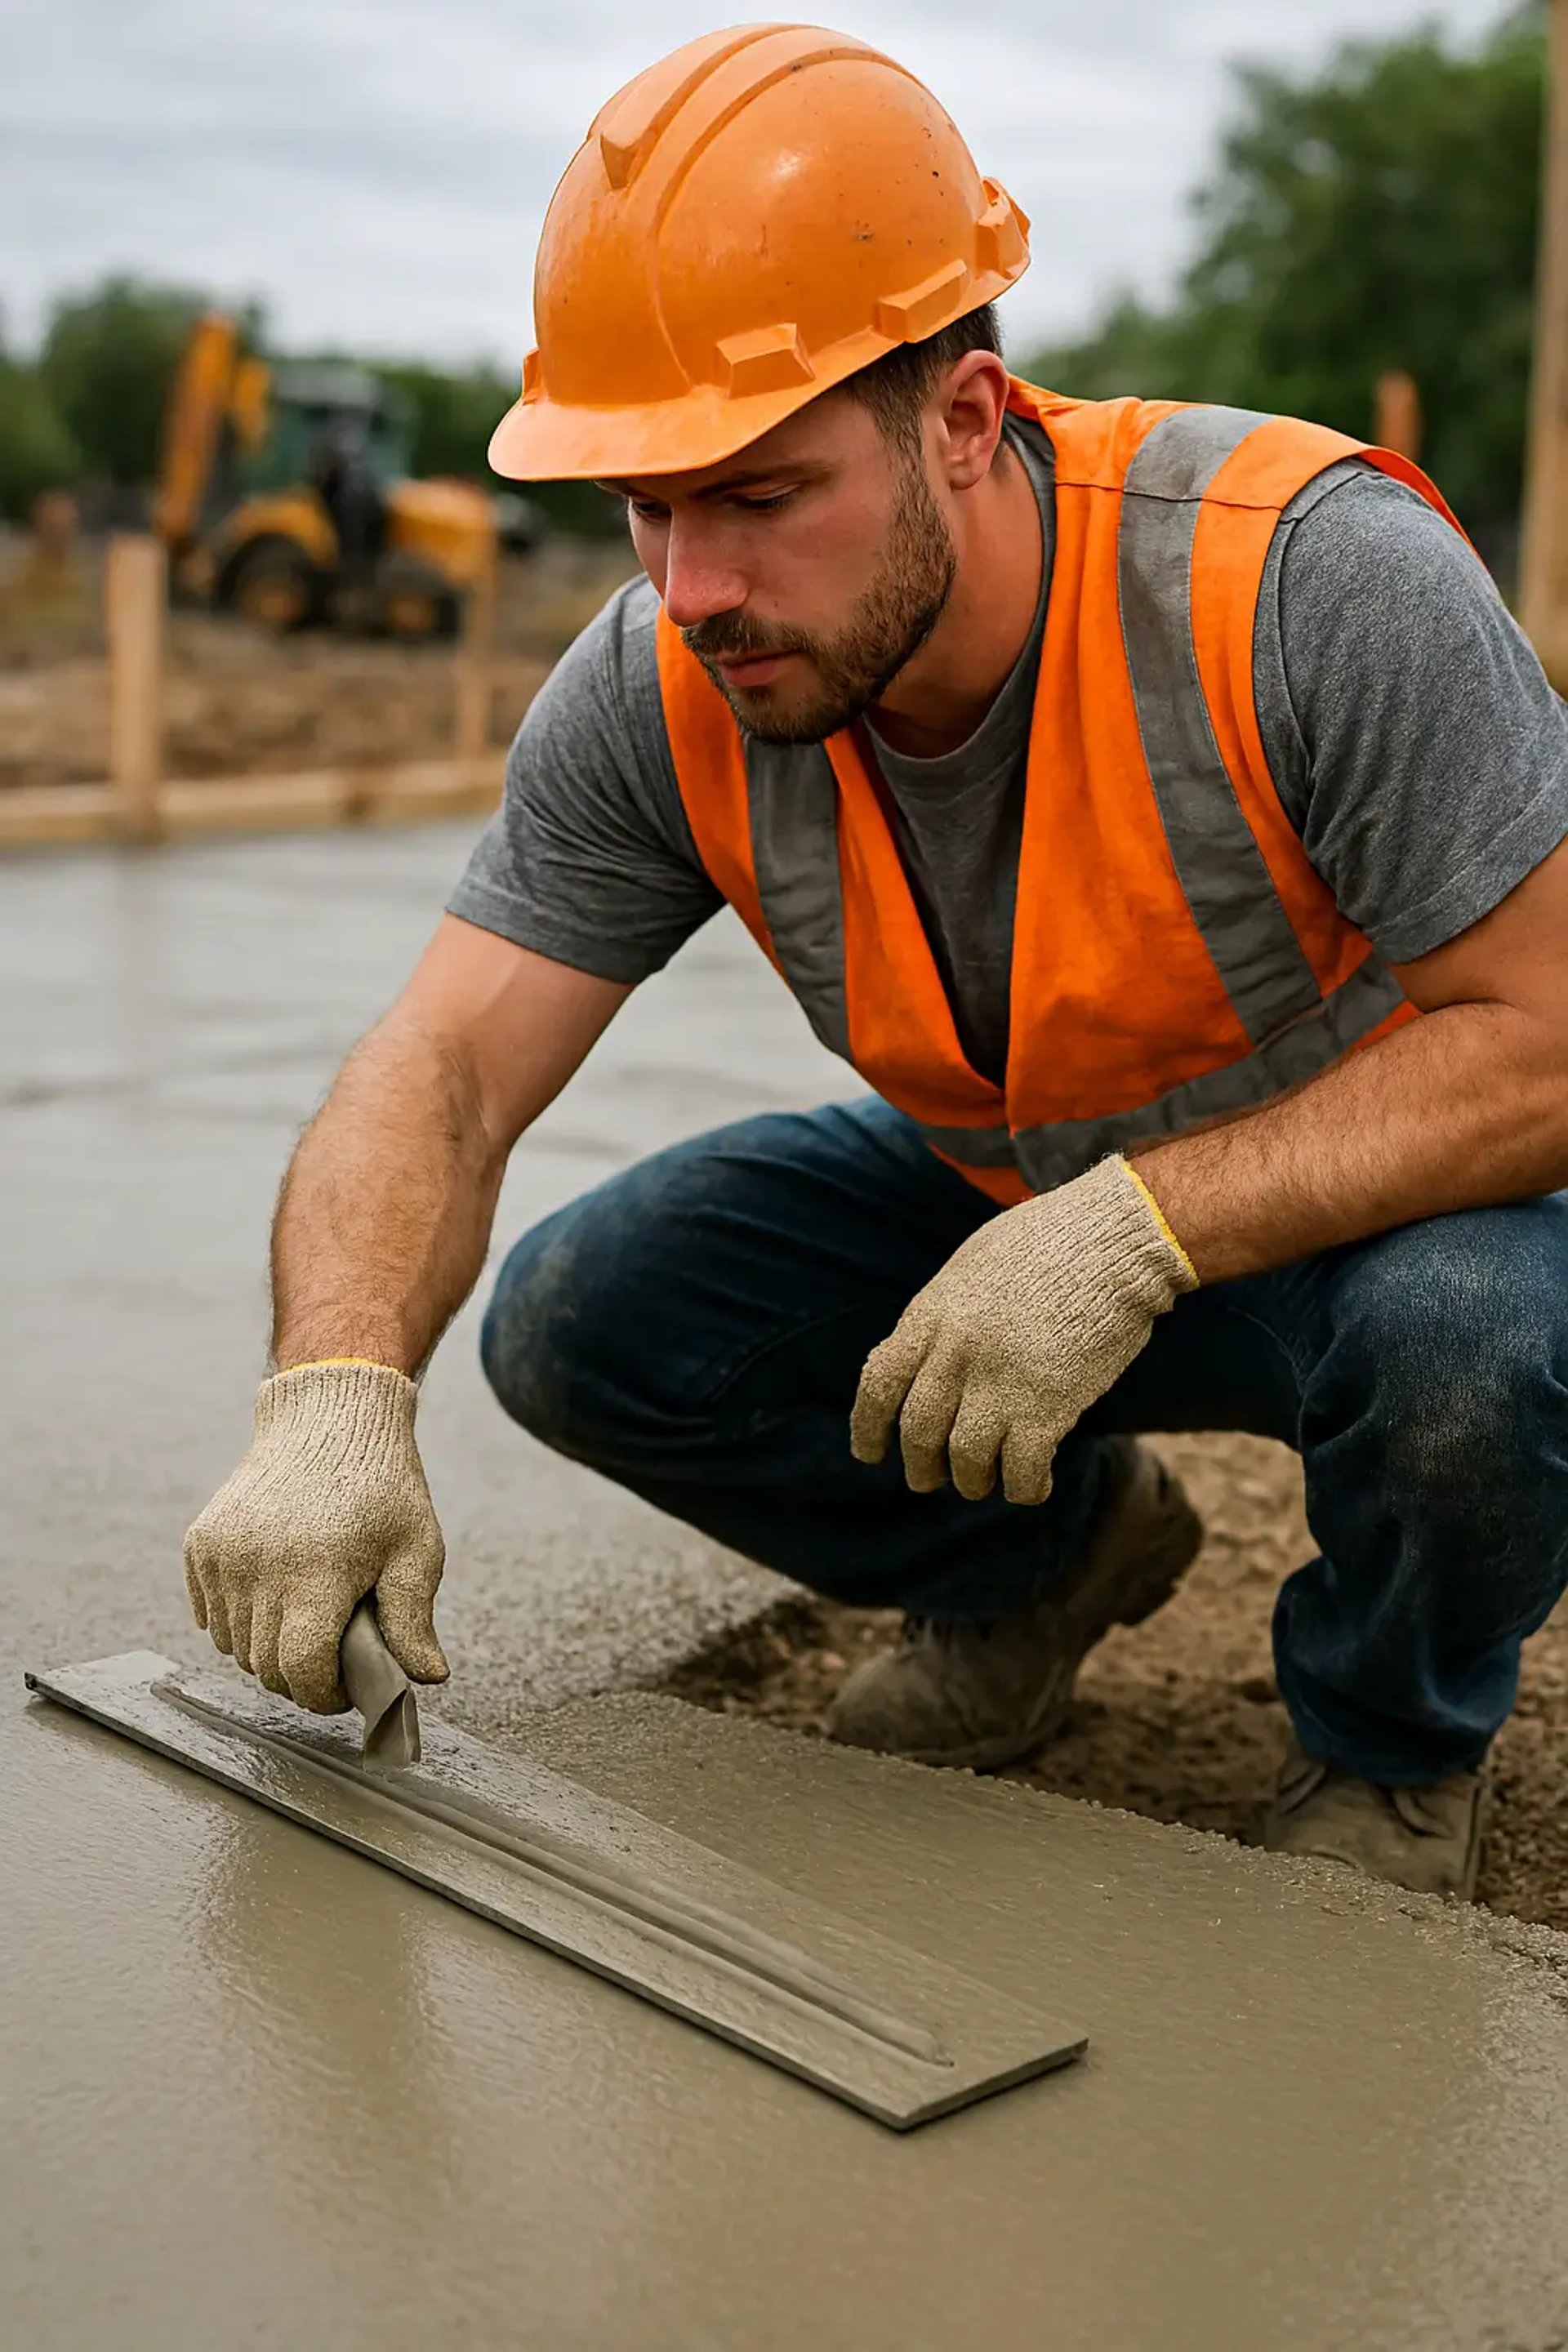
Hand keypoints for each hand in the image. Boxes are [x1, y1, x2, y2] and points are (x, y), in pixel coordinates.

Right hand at [183, 1360, 448, 1711]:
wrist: (329, 1419)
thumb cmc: (382, 1488)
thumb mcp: (416, 1549)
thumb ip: (412, 1619)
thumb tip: (428, 1678)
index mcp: (316, 1572)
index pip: (301, 1669)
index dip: (323, 1695)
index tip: (343, 1691)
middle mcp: (259, 1567)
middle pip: (265, 1666)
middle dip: (299, 1679)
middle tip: (331, 1662)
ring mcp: (224, 1555)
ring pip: (233, 1647)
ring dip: (267, 1653)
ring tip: (305, 1626)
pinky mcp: (201, 1544)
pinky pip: (210, 1616)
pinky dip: (238, 1624)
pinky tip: (274, 1601)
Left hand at [850, 1156, 1196, 1504]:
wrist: (1113, 1237)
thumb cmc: (1051, 1241)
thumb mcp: (974, 1265)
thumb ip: (945, 1314)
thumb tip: (926, 1354)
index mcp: (932, 1314)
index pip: (878, 1383)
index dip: (867, 1427)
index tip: (869, 1453)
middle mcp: (956, 1352)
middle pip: (918, 1432)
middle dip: (921, 1467)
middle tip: (929, 1479)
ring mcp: (1000, 1381)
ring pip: (965, 1461)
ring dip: (971, 1482)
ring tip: (982, 1483)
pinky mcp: (1048, 1405)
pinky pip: (1022, 1471)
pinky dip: (1025, 1489)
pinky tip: (1035, 1486)